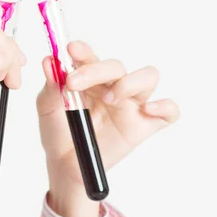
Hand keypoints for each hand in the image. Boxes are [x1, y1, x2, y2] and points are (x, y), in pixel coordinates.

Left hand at [37, 41, 179, 216]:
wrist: (65, 166)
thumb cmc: (59, 134)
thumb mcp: (48, 109)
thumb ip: (51, 87)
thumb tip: (49, 61)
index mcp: (90, 79)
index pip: (91, 57)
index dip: (83, 51)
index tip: (70, 50)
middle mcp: (113, 86)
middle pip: (117, 66)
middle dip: (96, 71)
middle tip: (73, 84)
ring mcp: (131, 105)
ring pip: (148, 77)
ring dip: (129, 83)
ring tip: (110, 99)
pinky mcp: (144, 125)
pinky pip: (169, 112)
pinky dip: (165, 107)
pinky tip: (149, 109)